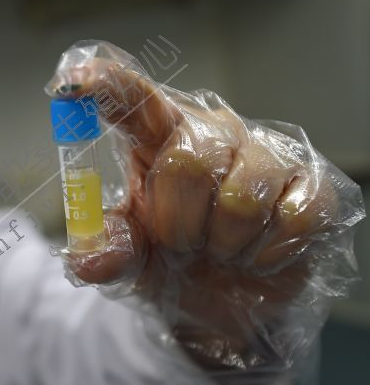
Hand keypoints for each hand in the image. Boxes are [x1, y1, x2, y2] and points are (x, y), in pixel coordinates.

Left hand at [48, 42, 362, 372]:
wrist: (220, 301)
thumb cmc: (169, 259)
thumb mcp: (129, 257)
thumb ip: (107, 251)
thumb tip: (88, 261)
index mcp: (159, 138)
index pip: (133, 100)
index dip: (107, 85)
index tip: (73, 83)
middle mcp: (214, 134)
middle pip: (188, 162)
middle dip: (177, 224)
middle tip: (180, 246)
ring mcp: (267, 155)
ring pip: (241, 196)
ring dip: (221, 243)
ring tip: (218, 251)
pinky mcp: (311, 186)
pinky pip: (295, 219)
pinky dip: (266, 254)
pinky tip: (256, 256)